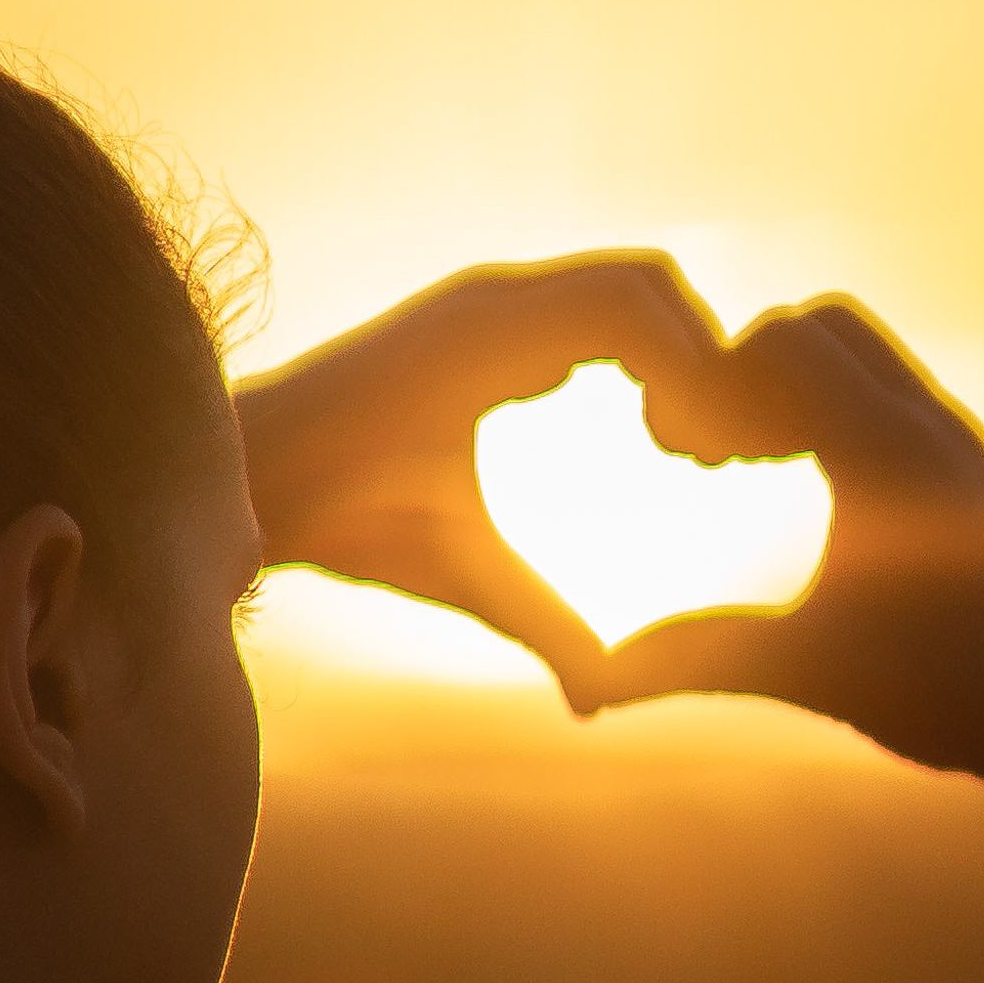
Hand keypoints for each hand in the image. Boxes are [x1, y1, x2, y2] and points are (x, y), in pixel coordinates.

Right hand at [234, 254, 730, 710]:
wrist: (257, 502)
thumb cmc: (356, 529)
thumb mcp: (481, 581)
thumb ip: (549, 624)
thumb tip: (602, 700)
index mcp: (517, 349)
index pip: (645, 322)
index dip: (699, 382)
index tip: (715, 465)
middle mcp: (513, 311)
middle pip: (661, 289)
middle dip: (716, 364)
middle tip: (726, 460)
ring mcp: (495, 303)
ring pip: (648, 282)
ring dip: (700, 361)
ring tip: (697, 453)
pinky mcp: (477, 315)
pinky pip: (613, 304)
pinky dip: (668, 360)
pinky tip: (661, 444)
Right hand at [597, 301, 983, 785]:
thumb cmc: (950, 697)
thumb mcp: (807, 673)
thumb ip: (696, 659)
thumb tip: (591, 685)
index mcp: (885, 454)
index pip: (783, 345)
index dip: (714, 385)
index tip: (683, 457)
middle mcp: (930, 429)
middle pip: (820, 326)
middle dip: (753, 368)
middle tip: (716, 455)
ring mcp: (961, 444)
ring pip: (866, 355)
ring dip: (802, 384)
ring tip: (760, 465)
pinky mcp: (975, 472)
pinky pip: (897, 396)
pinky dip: (844, 412)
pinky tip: (817, 490)